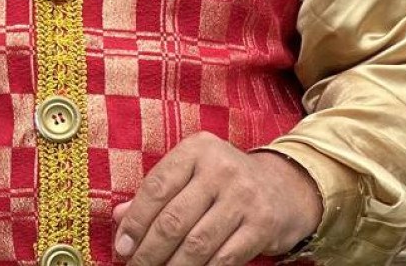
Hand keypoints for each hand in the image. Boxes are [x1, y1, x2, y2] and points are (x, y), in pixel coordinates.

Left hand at [112, 134, 321, 264]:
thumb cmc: (224, 181)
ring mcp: (244, 197)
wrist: (286, 187)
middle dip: (149, 250)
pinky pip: (224, 258)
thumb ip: (157, 192)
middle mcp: (220, 169)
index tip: (121, 247)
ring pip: (197, 243)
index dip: (135, 221)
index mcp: (196, 149)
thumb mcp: (191, 173)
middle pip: (174, 219)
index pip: (156, 188)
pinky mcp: (263, 225)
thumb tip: (118, 217)